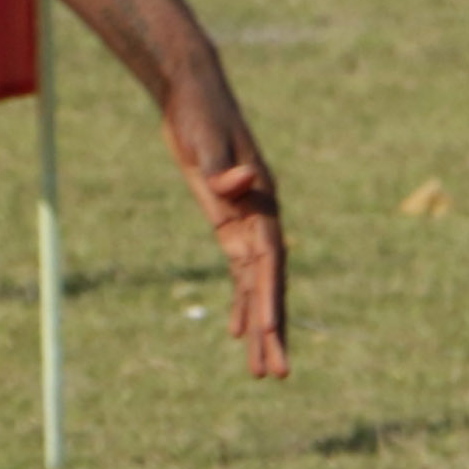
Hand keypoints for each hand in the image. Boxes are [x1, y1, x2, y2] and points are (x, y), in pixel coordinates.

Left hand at [181, 118, 289, 378]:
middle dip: (272, 330)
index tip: (267, 334)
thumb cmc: (201, 116)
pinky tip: (235, 333)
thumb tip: (243, 181)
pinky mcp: (228, 223)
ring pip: (255, 286)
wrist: (193, 95)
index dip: (269, 299)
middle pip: (269, 284)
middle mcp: (261, 220)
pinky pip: (239, 273)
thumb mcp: (206, 142)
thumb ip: (222, 169)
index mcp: (261, 205)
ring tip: (260, 371)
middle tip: (275, 374)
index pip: (269, 262)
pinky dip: (239, 302)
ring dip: (258, 327)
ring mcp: (247, 224)